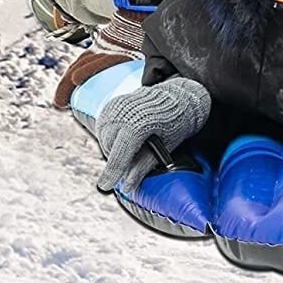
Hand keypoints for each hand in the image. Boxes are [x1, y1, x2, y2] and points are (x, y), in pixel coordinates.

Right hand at [95, 76, 210, 192]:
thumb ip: (145, 166)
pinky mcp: (112, 105)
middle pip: (111, 147)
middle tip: (133, 162)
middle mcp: (125, 111)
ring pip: (105, 140)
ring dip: (113, 149)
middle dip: (118, 160)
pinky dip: (112, 137)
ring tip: (133, 146)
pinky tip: (126, 136)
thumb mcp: (166, 145)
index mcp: (141, 121)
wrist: (178, 95)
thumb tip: (128, 187)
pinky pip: (104, 129)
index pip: (121, 150)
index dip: (114, 169)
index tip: (106, 186)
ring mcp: (116, 106)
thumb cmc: (176, 121)